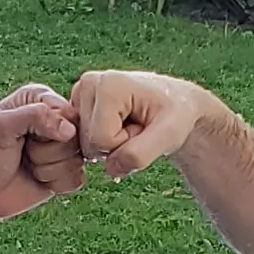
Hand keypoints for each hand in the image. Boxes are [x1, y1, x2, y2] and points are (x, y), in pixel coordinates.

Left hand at [0, 85, 83, 218]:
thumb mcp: (1, 128)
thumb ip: (34, 116)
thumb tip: (70, 129)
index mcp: (39, 98)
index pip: (68, 112)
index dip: (53, 129)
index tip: (27, 137)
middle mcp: (54, 119)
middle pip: (77, 137)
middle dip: (48, 151)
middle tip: (25, 153)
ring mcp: (60, 146)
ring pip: (78, 160)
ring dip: (49, 169)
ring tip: (28, 165)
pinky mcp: (63, 171)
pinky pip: (77, 179)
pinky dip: (56, 183)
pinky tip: (38, 180)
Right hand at [70, 69, 217, 179]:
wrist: (176, 104)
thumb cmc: (176, 114)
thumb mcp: (169, 134)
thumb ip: (139, 154)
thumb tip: (110, 169)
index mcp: (107, 85)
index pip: (101, 140)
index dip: (126, 143)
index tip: (143, 126)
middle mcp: (87, 84)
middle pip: (90, 144)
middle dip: (117, 145)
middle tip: (138, 126)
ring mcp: (79, 95)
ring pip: (85, 146)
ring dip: (112, 145)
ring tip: (131, 125)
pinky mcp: (77, 106)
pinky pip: (82, 143)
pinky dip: (103, 143)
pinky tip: (117, 127)